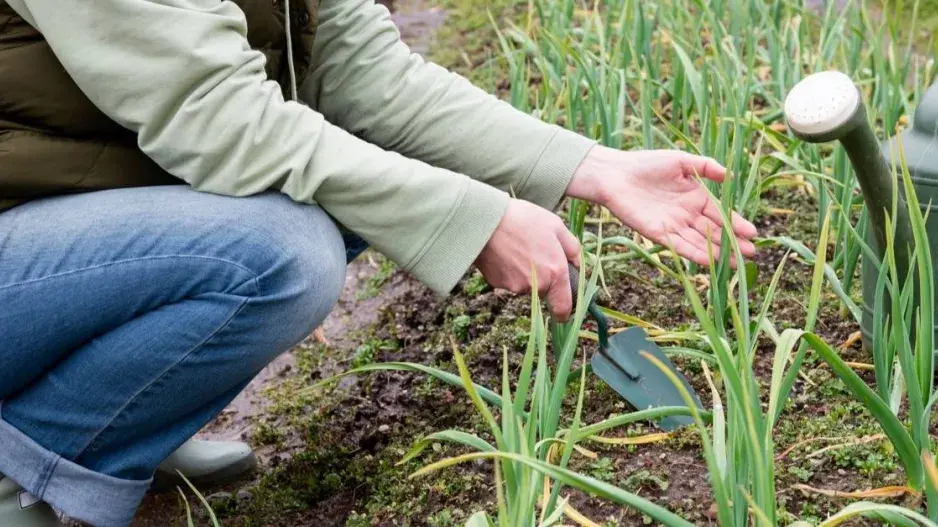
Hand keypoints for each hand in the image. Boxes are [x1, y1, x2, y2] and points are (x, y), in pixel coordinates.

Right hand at [475, 199, 579, 321]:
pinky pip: (508, 280)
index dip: (564, 312)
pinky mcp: (497, 284)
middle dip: (542, 277)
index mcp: (556, 272)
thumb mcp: (555, 226)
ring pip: (525, 284)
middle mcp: (537, 285)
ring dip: (525, 272)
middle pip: (543, 290)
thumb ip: (572, 248)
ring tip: (517, 246)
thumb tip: (577, 264)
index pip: (563, 307)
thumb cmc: (523, 219)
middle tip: (534, 251)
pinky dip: (508, 269)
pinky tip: (504, 251)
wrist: (486, 221)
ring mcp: (515, 286)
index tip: (563, 311)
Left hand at [566, 146, 757, 265]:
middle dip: (732, 243)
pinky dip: (694, 254)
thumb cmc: (646, 164)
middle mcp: (687, 214)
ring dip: (717, 253)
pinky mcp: (657, 234)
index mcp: (696, 197)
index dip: (736, 224)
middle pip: (713, 232)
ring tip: (736, 264)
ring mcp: (673, 226)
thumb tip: (729, 175)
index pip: (720, 214)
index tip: (753, 234)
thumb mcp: (681, 161)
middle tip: (751, 255)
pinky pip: (679, 246)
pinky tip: (709, 261)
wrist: (615, 174)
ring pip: (700, 242)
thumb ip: (706, 167)